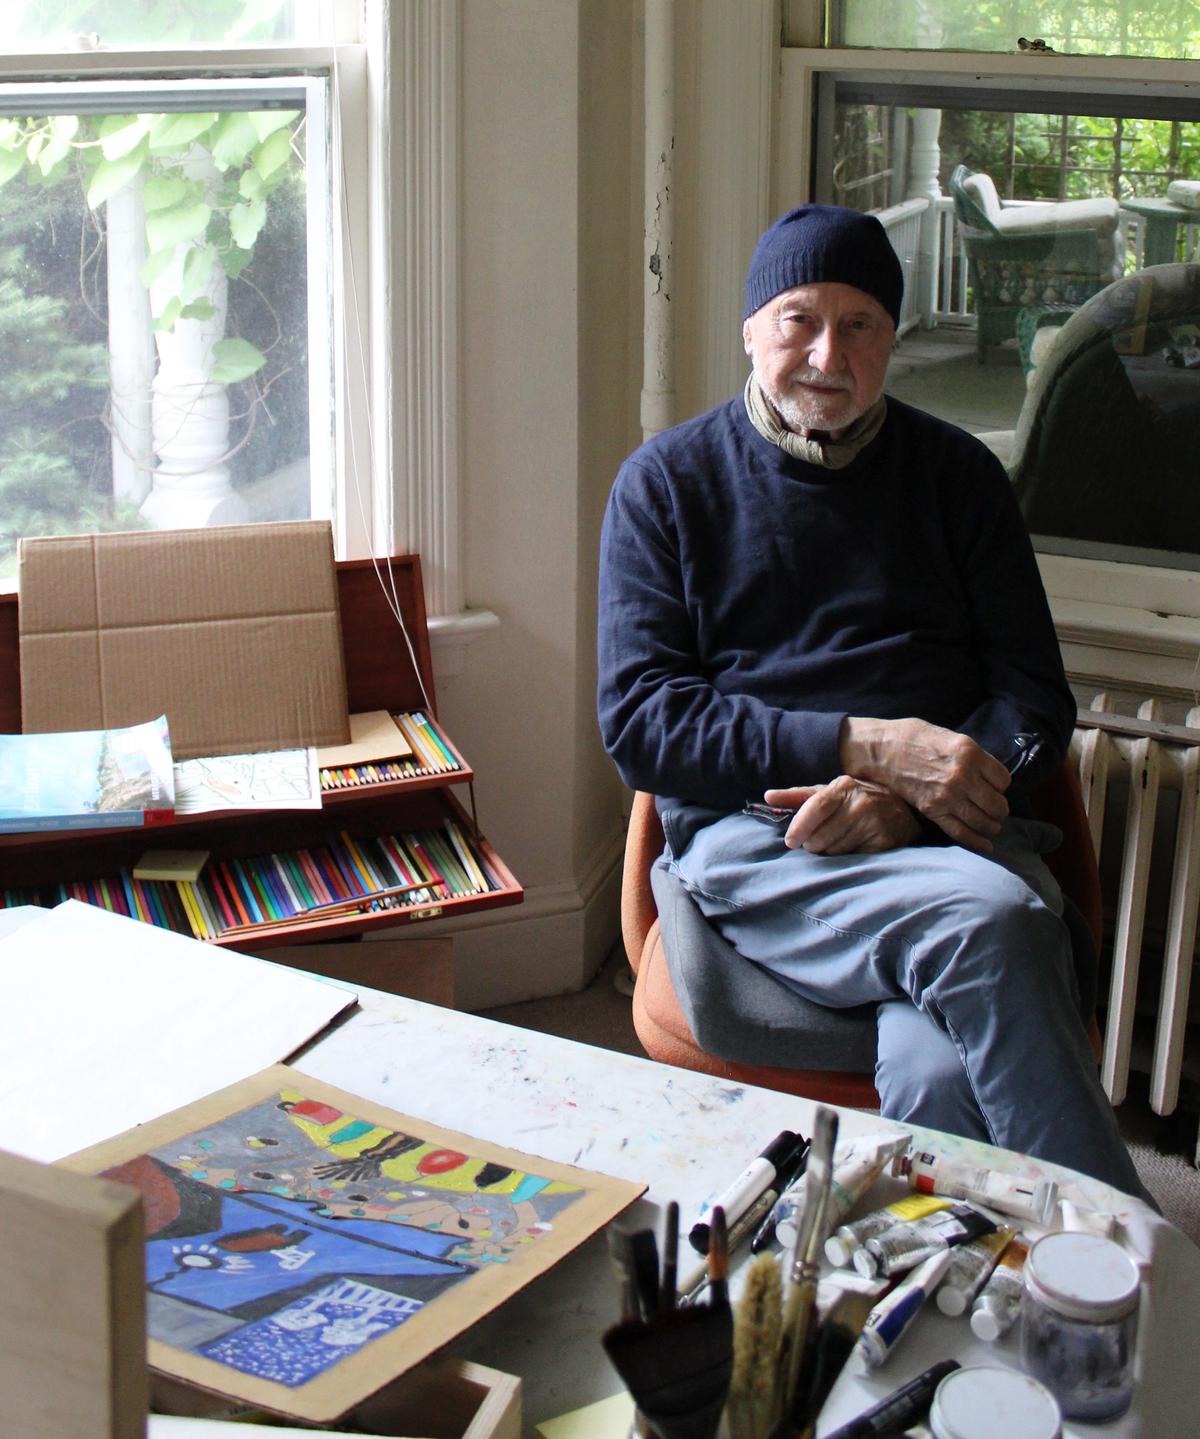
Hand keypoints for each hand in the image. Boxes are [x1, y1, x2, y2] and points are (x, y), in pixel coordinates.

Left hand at [763, 776, 920, 854]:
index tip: (791, 842)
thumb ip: (798, 797)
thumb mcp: (828, 793)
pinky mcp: (885, 841)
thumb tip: (767, 796)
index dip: (800, 826)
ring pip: (836, 849)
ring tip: (837, 841)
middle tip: (816, 842)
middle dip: (813, 843)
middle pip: (822, 834)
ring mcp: (875, 821)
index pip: (816, 807)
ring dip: (829, 851)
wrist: (901, 809)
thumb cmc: (855, 801)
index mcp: (843, 787)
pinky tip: (853, 846)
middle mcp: (861, 802)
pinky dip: (847, 857)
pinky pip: (853, 858)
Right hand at [839, 716, 1009, 851]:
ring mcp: (948, 796)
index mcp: (970, 753)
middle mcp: (963, 776)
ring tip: (990, 824)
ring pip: (985, 821)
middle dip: (998, 808)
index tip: (993, 786)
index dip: (1000, 785)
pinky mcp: (933, 811)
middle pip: (998, 804)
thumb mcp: (950, 737)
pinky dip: (977, 842)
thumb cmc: (914, 738)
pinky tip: (986, 845)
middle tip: (994, 808)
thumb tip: (987, 774)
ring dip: (991, 825)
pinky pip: (962, 832)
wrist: (882, 749)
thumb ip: (972, 756)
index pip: (1004, 780)